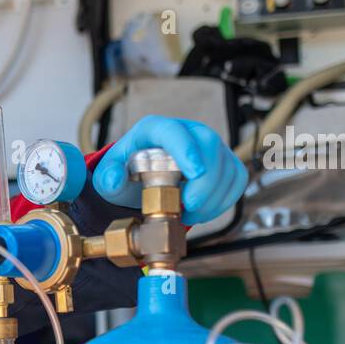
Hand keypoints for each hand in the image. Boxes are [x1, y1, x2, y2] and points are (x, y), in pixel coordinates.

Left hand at [92, 115, 247, 225]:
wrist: (142, 179)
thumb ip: (107, 178)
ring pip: (227, 165)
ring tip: (189, 214)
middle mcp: (188, 131)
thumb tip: (114, 179)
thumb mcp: (109, 176)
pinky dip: (224, 200)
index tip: (194, 172)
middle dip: (205, 180)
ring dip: (213, 196)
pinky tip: (203, 212)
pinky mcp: (224, 162)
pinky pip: (236, 179)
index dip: (187, 149)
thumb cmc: (127, 173)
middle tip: (189, 206)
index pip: (175, 132)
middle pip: (209, 145)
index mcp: (156, 129)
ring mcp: (208, 145)